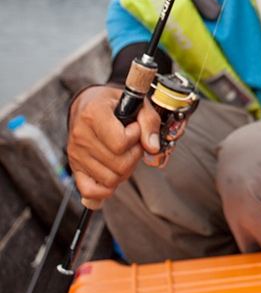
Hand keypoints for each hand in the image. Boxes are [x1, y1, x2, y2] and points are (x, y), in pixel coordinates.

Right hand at [67, 84, 162, 208]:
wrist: (87, 104)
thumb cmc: (112, 103)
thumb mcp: (136, 102)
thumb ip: (149, 121)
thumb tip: (152, 147)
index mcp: (93, 114)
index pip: (120, 143)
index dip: (135, 137)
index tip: (134, 127)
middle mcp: (81, 135)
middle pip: (119, 165)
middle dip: (134, 155)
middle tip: (133, 143)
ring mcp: (76, 154)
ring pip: (110, 180)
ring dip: (124, 171)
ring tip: (123, 154)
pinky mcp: (75, 167)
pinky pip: (91, 191)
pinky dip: (105, 189)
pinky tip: (113, 174)